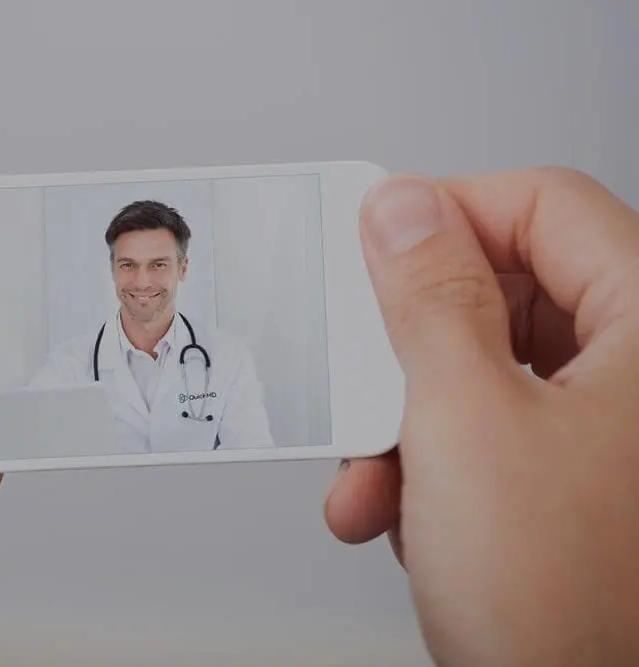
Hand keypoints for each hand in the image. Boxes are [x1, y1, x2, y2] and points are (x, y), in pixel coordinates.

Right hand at [324, 167, 638, 664]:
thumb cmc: (566, 608)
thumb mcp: (464, 424)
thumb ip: (428, 299)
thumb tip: (400, 209)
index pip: (545, 205)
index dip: (447, 211)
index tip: (369, 239)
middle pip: (505, 293)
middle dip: (408, 347)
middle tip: (359, 365)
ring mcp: (607, 429)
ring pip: (480, 371)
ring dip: (402, 421)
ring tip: (371, 476)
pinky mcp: (568, 477)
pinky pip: (482, 432)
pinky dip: (423, 465)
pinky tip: (393, 512)